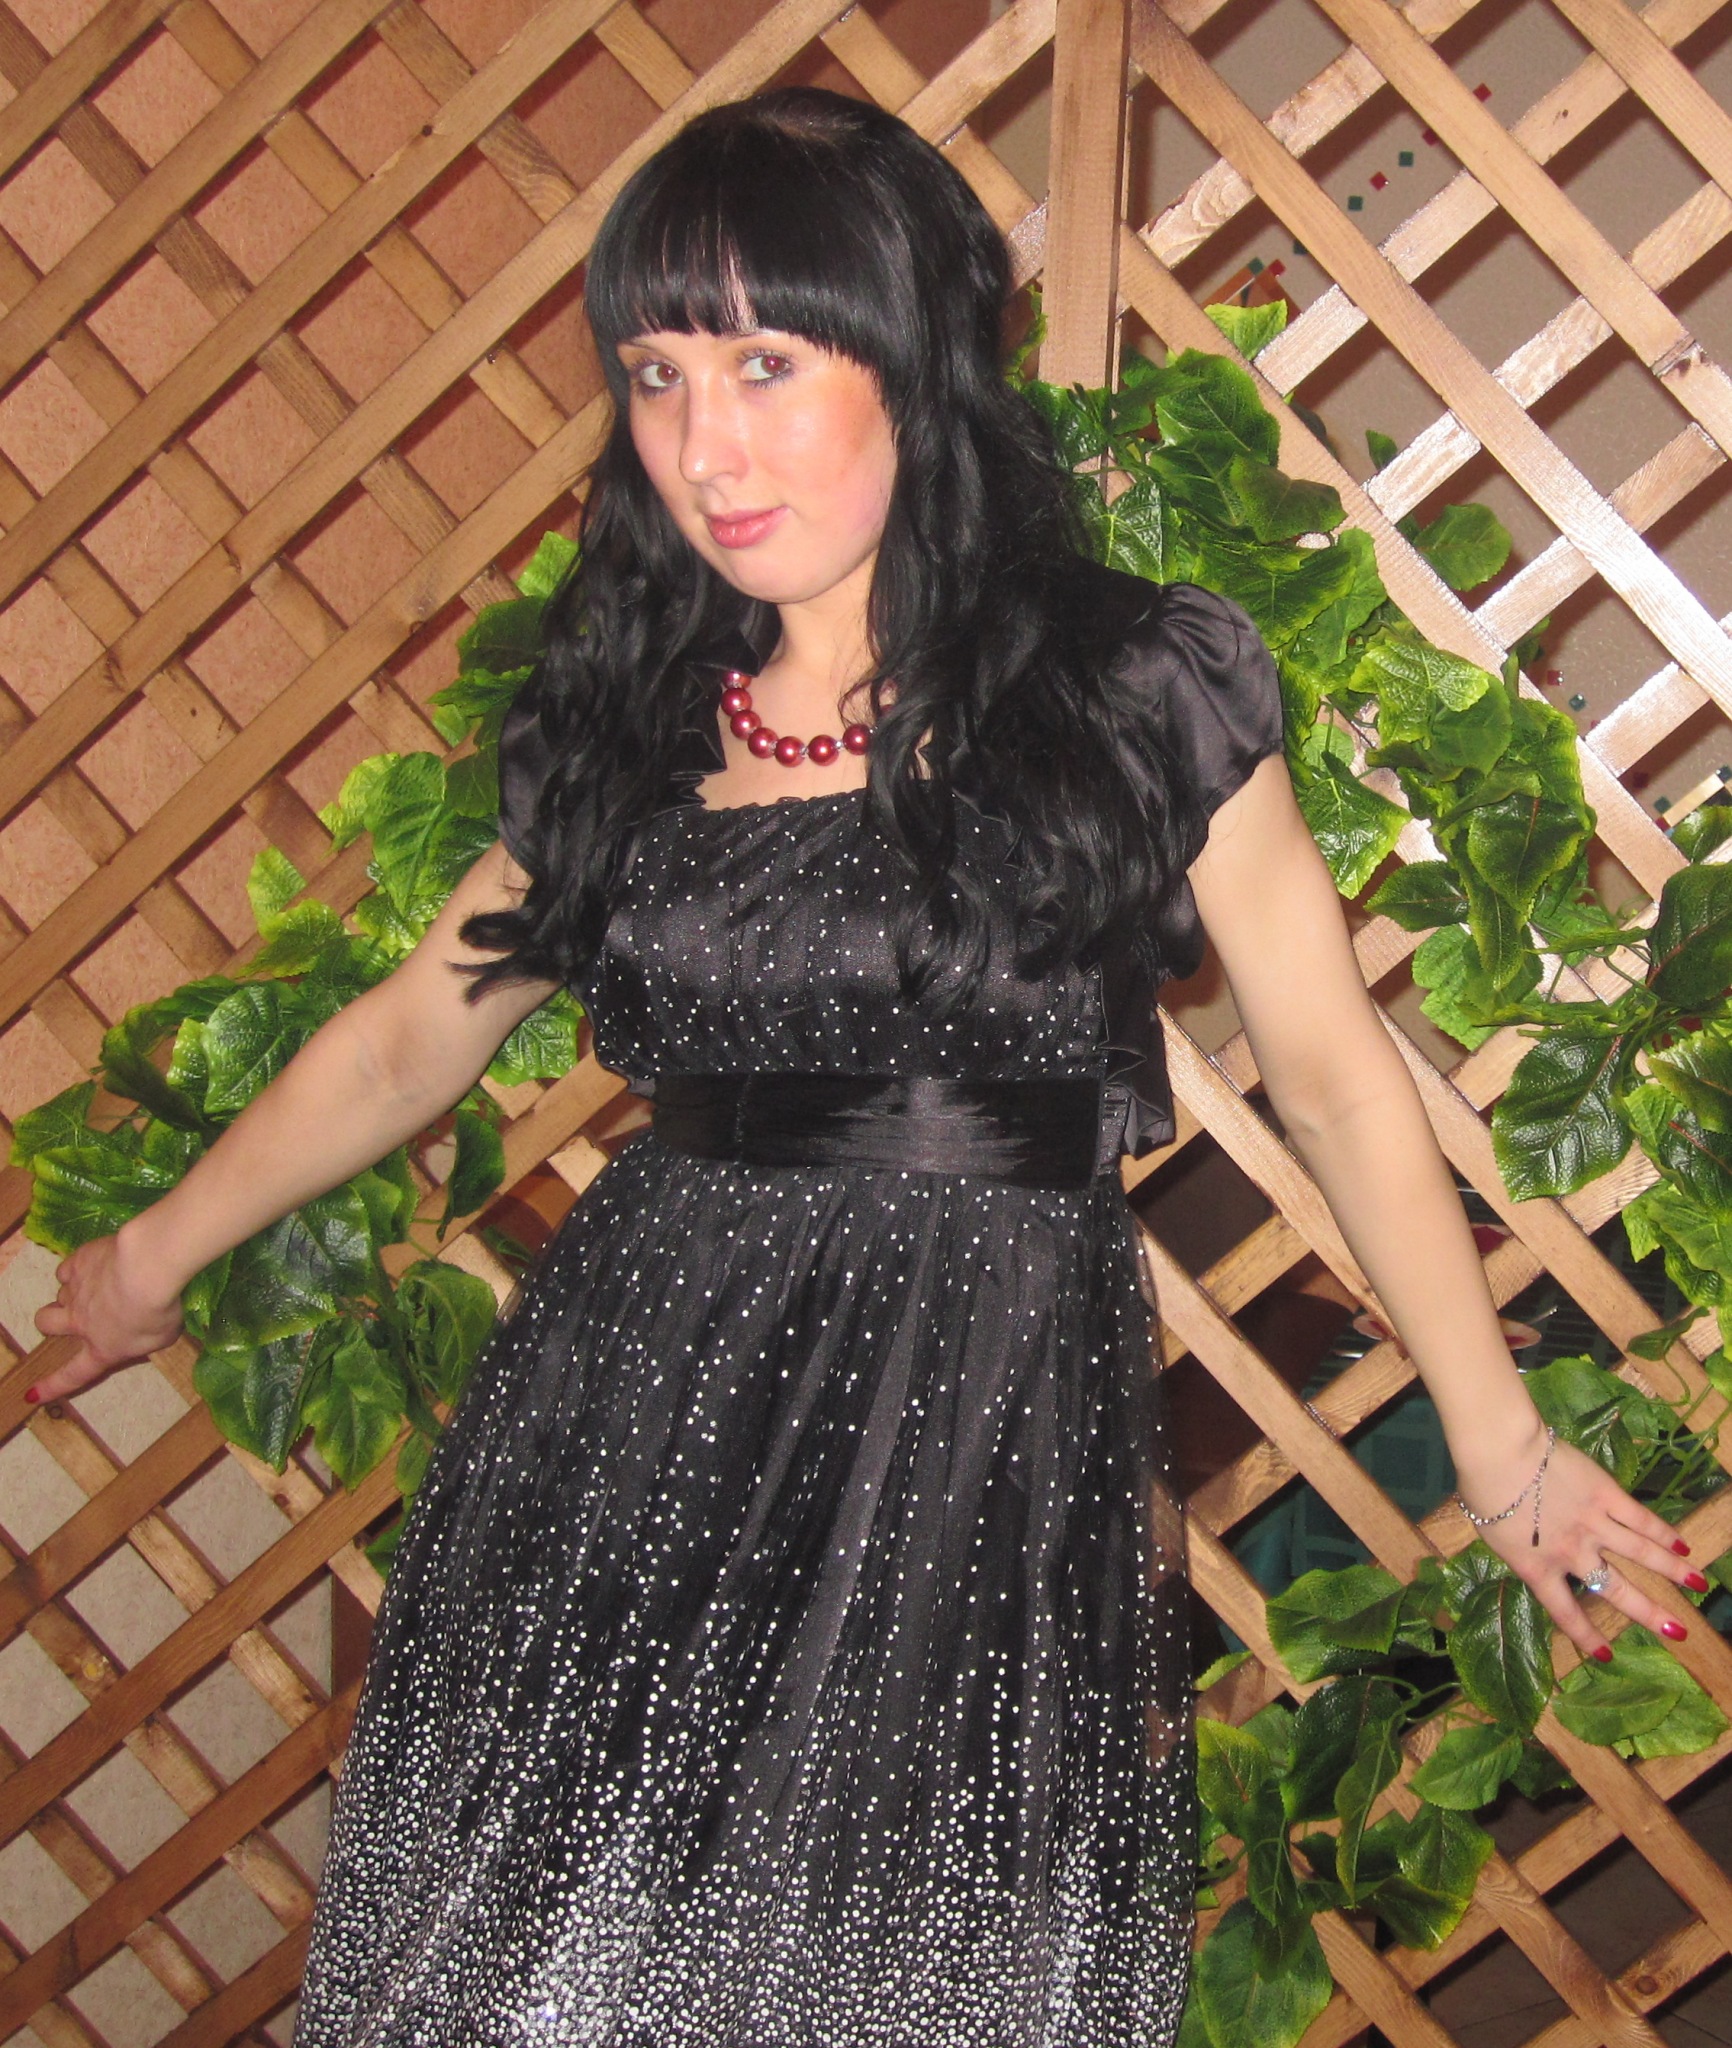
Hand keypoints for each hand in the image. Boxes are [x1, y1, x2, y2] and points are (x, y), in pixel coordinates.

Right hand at [27, 1225, 184, 1404]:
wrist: (148, 1269)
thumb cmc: (161, 1309)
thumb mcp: (162, 1338)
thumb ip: (144, 1341)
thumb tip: (139, 1335)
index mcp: (102, 1348)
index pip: (73, 1374)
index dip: (51, 1386)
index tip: (32, 1394)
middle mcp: (81, 1322)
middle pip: (46, 1322)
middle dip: (52, 1321)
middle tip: (70, 1313)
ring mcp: (76, 1291)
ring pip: (60, 1294)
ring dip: (74, 1292)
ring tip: (100, 1283)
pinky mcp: (78, 1263)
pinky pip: (66, 1270)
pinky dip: (77, 1269)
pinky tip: (95, 1263)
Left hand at [1457, 1418, 1707, 1660]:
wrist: (1500, 1452)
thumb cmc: (1482, 1489)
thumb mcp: (1491, 1533)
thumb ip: (1518, 1548)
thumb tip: (1528, 1548)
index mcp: (1537, 1568)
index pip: (1565, 1611)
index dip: (1586, 1634)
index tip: (1606, 1655)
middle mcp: (1571, 1553)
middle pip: (1615, 1589)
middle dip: (1649, 1613)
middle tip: (1677, 1632)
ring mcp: (1593, 1524)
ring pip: (1641, 1553)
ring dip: (1673, 1571)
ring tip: (1698, 1585)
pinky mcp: (1606, 1494)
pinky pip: (1640, 1518)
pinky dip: (1664, 1533)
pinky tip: (1683, 1544)